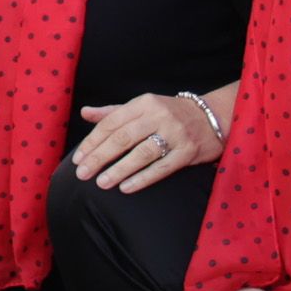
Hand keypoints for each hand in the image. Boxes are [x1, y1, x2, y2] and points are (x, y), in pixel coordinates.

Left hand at [72, 91, 222, 192]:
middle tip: (82, 174)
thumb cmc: (169, 113)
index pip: (112, 123)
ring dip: (119, 170)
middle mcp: (159, 116)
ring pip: (141, 153)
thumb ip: (113, 112)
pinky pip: (162, 167)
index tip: (78, 158)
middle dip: (99, 157)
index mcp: (144, 103)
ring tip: (101, 183)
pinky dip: (143, 178)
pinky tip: (126, 187)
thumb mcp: (142, 107)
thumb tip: (84, 113)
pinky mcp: (188, 152)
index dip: (92, 141)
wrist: (212, 117)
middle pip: (123, 138)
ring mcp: (175, 134)